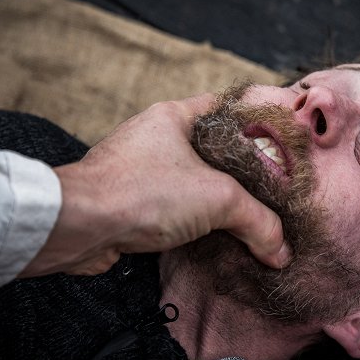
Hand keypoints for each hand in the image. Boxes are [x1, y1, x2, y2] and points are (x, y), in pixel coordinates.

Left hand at [21, 94, 288, 276]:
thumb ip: (258, 221)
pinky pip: (171, 206)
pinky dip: (192, 221)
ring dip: (214, 199)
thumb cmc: (144, 192)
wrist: (78, 226)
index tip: (277, 142)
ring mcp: (138, 170)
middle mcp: (154, 138)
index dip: (253, 121)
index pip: (224, 107)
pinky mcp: (128, 201)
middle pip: (209, 149)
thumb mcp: (217, 198)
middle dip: (238, 170)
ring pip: (189, 180)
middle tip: (268, 188)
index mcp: (174, 117)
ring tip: (246, 217)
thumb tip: (281, 251)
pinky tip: (212, 237)